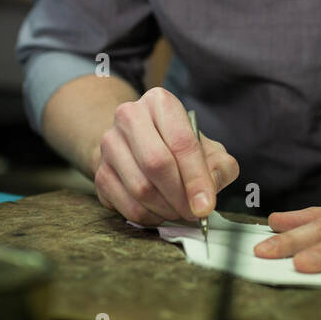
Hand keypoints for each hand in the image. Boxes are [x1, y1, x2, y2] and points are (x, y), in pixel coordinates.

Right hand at [92, 87, 239, 225]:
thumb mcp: (207, 148)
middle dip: (180, 196)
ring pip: (140, 188)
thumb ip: (220, 166)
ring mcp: (110, 144)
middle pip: (156, 164)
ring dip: (166, 209)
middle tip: (194, 213)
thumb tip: (209, 191)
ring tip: (179, 211)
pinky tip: (160, 211)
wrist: (137, 144)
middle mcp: (129, 116)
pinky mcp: (100, 172)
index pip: (182, 143)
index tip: (206, 206)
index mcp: (160, 102)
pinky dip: (149, 217)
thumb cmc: (177, 146)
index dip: (196, 179)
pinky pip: (127, 205)